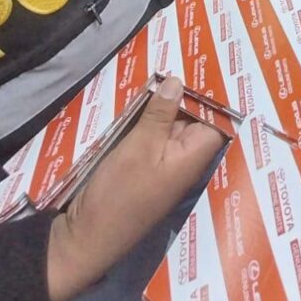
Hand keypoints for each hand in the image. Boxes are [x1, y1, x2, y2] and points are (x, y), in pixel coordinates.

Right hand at [47, 77, 223, 300]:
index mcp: (193, 156)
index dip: (206, 96)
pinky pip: (152, 138)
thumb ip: (160, 114)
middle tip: (169, 61)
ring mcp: (163, 166)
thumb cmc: (119, 193)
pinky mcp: (143, 169)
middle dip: (181, 95)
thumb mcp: (139, 147)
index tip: (196, 67)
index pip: (214, 120)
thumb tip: (177, 81)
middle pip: (191, 120)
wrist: (87, 238)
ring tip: (153, 74)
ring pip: (169, 127)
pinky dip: (146, 122)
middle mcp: (184, 160)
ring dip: (160, 106)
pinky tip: (136, 103)